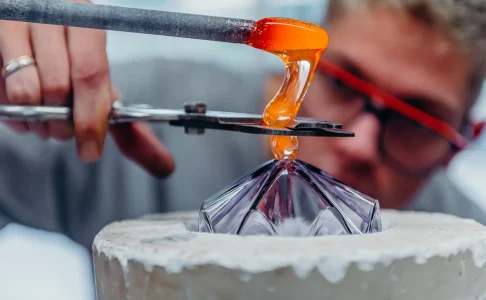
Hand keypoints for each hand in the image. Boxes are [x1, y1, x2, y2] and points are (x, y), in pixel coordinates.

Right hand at [0, 0, 173, 177]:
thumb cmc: (71, 57)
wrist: (34, 18)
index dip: (91, 119)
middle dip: (64, 123)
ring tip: (44, 117)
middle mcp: (49, 14)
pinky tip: (22, 106)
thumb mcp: (101, 82)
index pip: (91, 74)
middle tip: (65, 128)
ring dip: (36, 120)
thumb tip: (165, 166)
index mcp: (86, 20)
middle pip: (57, 87)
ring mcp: (13, 23)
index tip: (90, 150)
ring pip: (23, 90)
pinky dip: (12, 114)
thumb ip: (129, 124)